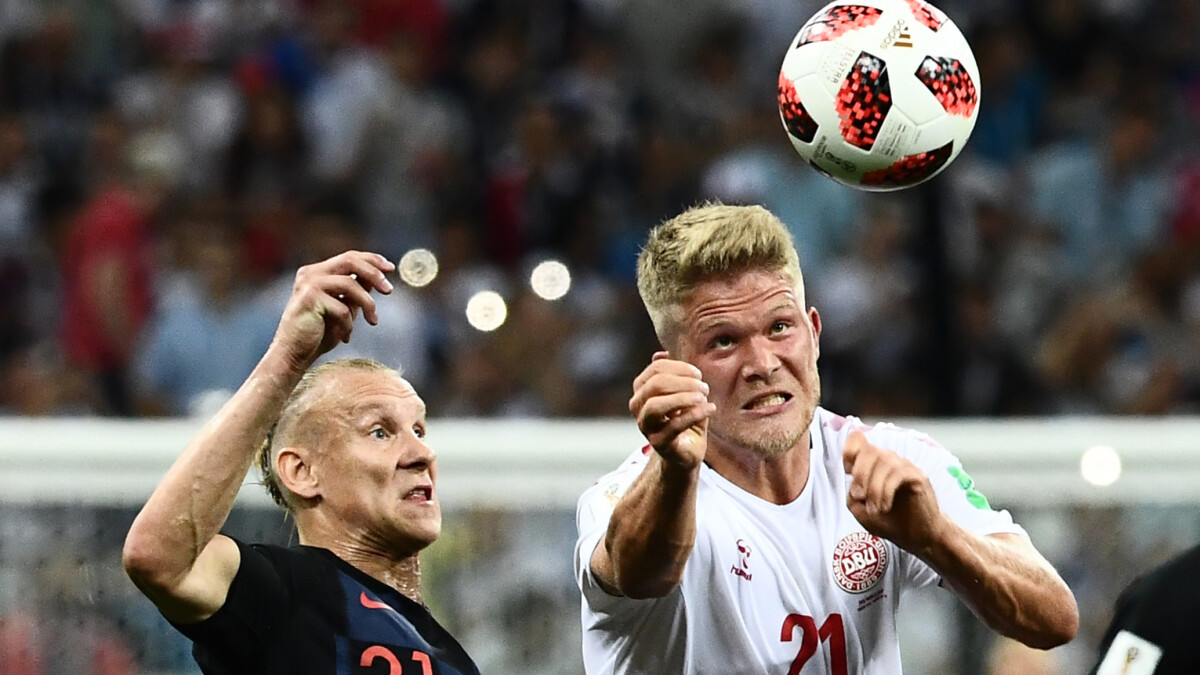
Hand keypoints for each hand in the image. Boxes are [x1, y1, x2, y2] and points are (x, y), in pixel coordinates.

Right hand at [271, 251, 394, 369]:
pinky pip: (342, 308)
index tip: (390, 269)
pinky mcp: (309, 299)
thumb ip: (355, 292)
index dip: (372, 260)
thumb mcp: (343, 309)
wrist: (293, 355)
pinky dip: (348, 324)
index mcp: (317, 272)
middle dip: (374, 274)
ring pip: (350, 284)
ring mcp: (308, 284)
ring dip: (368, 304)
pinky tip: (344, 336)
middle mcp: (311, 273)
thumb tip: (376, 278)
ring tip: (373, 321)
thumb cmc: (318, 334)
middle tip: (389, 290)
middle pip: (350, 260)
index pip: (349, 257)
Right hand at [629, 352, 714, 469]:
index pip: (656, 369)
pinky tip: (710, 408)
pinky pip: (674, 425)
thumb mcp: (682, 393)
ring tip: (704, 396)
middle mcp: (638, 407)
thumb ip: (675, 374)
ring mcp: (646, 426)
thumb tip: (661, 353)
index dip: (679, 367)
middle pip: (655, 385)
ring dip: (683, 397)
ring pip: (655, 405)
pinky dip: (695, 414)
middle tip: (704, 387)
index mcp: (642, 390)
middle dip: (683, 382)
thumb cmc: (685, 419)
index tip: (698, 374)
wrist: (686, 452)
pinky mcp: (659, 443)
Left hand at [843, 431, 943, 551]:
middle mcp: (889, 460)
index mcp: (872, 464)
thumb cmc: (889, 521)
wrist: (916, 537)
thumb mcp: (860, 510)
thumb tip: (853, 483)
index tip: (848, 471)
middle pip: (870, 450)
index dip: (849, 451)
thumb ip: (851, 493)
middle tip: (858, 497)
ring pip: (883, 462)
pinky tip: (885, 506)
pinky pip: (897, 474)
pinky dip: (886, 491)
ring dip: (873, 488)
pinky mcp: (917, 476)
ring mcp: (904, 466)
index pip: (859, 440)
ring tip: (874, 509)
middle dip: (860, 474)